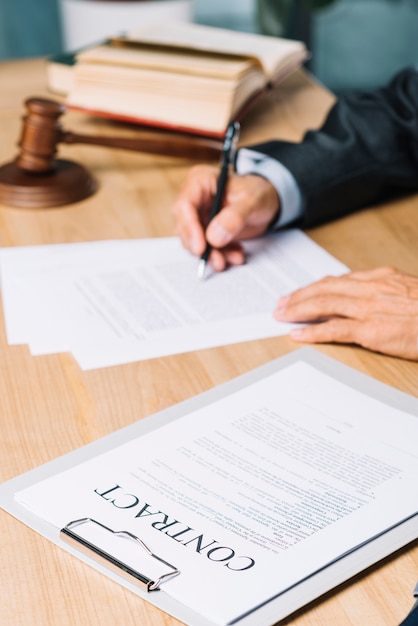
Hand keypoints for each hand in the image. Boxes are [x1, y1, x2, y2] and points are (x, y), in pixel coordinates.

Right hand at [172, 164, 279, 270]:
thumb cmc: (259, 193)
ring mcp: (198, 215)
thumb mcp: (253, 201)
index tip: (201, 248)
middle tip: (217, 261)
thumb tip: (214, 238)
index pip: (185, 205)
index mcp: (201, 181)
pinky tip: (236, 254)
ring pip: (194, 240)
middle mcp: (195, 198)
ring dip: (212, 254)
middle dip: (200, 247)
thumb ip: (235, 217)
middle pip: (185, 226)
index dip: (190, 228)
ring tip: (233, 258)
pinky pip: (206, 247)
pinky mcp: (205, 230)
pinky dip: (220, 255)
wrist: (267, 202)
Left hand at [274, 267, 417, 360]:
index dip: (314, 287)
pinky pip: (334, 329)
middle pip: (325, 288)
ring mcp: (370, 308)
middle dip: (299, 296)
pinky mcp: (372, 330)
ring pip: (324, 304)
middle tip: (281, 304)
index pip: (338, 280)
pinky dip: (312, 331)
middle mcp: (372, 288)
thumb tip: (364, 299)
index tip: (300, 293)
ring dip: (298, 309)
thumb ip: (385, 293)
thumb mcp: (408, 294)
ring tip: (282, 315)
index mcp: (381, 278)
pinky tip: (298, 334)